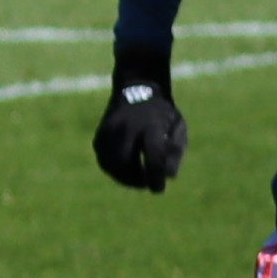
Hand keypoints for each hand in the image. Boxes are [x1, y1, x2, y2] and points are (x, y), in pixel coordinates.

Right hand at [97, 76, 186, 192]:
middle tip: (146, 183)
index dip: (154, 176)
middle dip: (135, 179)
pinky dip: (114, 169)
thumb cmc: (162, 112)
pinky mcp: (98, 137)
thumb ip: (175, 152)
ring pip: (111, 165)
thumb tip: (167, 177)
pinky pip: (104, 161)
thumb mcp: (177, 127)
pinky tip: (125, 170)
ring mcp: (109, 131)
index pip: (152, 155)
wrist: (137, 87)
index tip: (158, 190)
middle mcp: (126, 127)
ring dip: (123, 177)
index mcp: (151, 125)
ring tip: (137, 179)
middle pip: (125, 164)